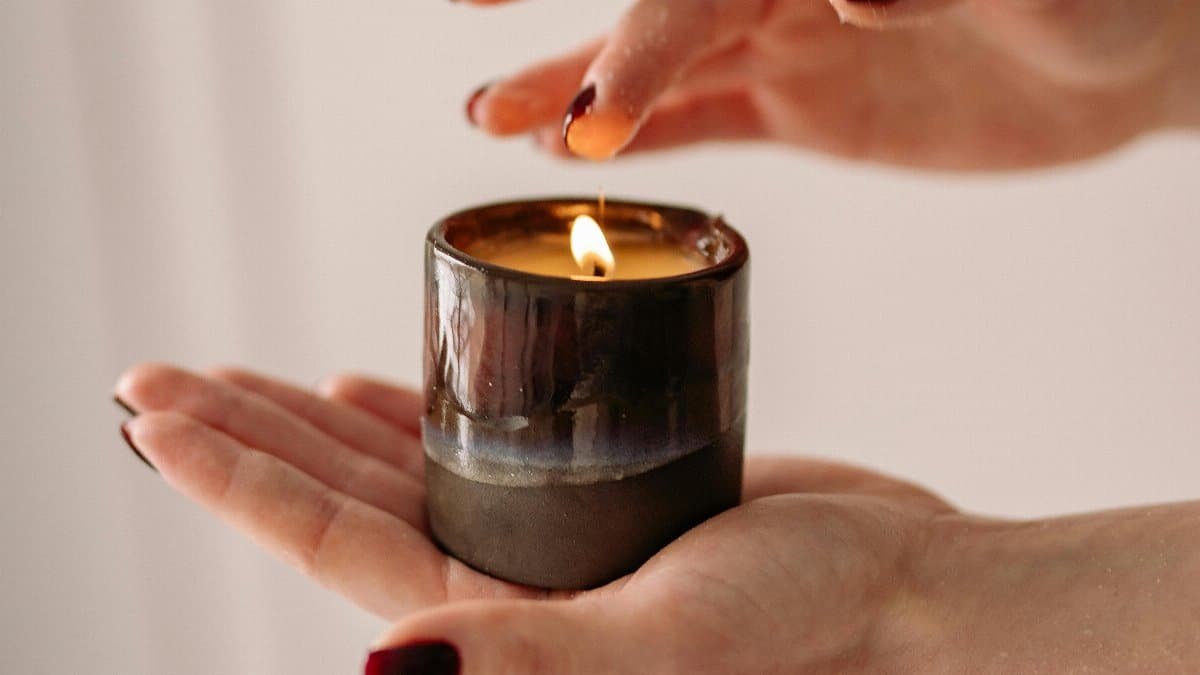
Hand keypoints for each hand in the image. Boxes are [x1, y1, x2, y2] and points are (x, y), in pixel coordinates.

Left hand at [114, 365, 1199, 672]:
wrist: (897, 582)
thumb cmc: (807, 623)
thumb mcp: (667, 644)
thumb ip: (534, 661)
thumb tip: (390, 665)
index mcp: (499, 634)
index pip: (336, 551)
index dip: (242, 486)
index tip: (163, 421)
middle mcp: (504, 591)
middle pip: (343, 505)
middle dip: (253, 442)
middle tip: (169, 377)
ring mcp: (540, 541)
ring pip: (395, 472)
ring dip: (315, 424)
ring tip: (244, 377)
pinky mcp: (584, 497)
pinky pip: (469, 452)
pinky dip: (407, 419)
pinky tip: (362, 385)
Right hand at [463, 0, 1199, 168]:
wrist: (1126, 60)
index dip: (644, 36)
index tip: (593, 106)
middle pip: (655, 11)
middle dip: (567, 43)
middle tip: (481, 78)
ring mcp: (786, 42)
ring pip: (656, 65)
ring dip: (571, 91)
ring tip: (488, 119)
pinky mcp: (800, 102)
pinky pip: (704, 117)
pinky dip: (640, 135)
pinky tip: (574, 153)